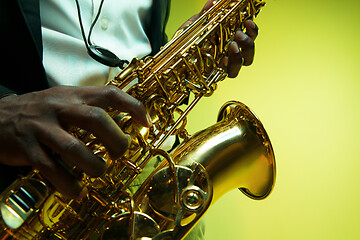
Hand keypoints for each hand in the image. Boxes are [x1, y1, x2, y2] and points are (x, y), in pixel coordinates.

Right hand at [0, 85, 150, 197]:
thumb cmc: (39, 110)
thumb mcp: (64, 99)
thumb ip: (89, 108)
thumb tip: (122, 124)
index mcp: (73, 95)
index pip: (109, 93)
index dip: (133, 106)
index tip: (146, 123)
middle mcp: (59, 107)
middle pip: (96, 119)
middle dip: (116, 140)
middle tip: (120, 153)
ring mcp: (42, 127)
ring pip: (73, 147)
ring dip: (94, 165)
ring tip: (99, 171)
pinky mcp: (27, 148)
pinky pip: (50, 169)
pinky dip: (68, 183)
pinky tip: (78, 190)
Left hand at [178, 0, 258, 77]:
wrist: (171, 54)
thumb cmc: (186, 39)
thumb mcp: (196, 23)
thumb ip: (206, 14)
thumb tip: (213, 1)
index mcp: (230, 40)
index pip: (248, 37)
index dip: (252, 30)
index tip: (248, 22)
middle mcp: (229, 55)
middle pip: (248, 54)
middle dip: (248, 44)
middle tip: (239, 34)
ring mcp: (222, 66)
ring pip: (240, 66)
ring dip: (240, 56)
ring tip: (232, 46)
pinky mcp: (213, 75)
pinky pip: (226, 74)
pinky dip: (228, 67)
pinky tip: (224, 60)